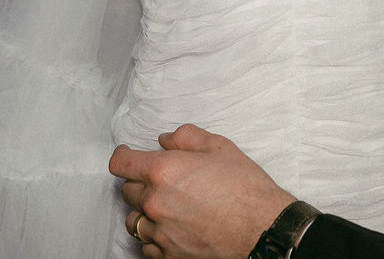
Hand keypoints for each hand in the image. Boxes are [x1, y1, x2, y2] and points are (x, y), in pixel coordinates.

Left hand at [110, 125, 295, 258]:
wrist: (262, 229)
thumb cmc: (245, 188)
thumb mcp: (219, 147)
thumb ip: (186, 137)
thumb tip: (165, 140)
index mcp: (163, 171)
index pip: (121, 163)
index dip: (122, 156)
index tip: (127, 156)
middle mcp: (155, 202)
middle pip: (127, 191)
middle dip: (140, 182)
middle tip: (161, 181)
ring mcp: (160, 232)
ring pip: (134, 221)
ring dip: (144, 212)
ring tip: (166, 208)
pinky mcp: (168, 256)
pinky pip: (147, 246)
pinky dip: (154, 237)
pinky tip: (173, 229)